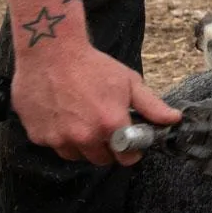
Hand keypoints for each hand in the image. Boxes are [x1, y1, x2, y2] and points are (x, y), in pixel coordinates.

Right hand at [11, 43, 181, 166]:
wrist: (50, 53)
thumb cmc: (92, 65)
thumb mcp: (129, 82)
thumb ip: (152, 105)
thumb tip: (173, 119)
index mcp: (110, 125)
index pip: (126, 158)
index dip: (130, 151)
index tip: (129, 142)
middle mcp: (84, 137)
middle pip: (101, 159)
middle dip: (106, 147)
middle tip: (104, 126)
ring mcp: (59, 138)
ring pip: (76, 155)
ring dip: (81, 144)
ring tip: (82, 119)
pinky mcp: (38, 136)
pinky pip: (54, 145)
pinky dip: (59, 136)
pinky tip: (62, 115)